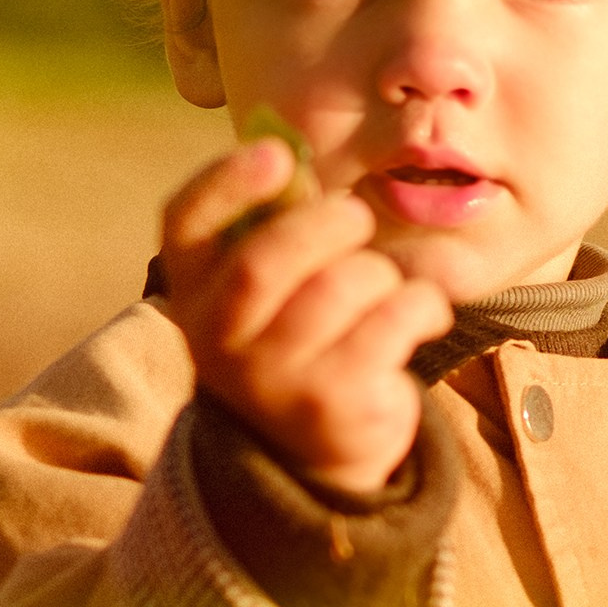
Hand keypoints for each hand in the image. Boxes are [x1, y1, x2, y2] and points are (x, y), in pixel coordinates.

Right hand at [160, 137, 450, 495]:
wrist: (316, 453)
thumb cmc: (305, 337)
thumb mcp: (285, 285)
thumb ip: (305, 230)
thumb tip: (345, 175)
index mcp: (194, 289)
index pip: (185, 223)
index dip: (226, 181)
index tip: (277, 153)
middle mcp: (216, 339)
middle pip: (262, 262)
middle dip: (324, 224)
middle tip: (357, 217)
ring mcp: (270, 379)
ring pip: (338, 288)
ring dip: (380, 270)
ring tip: (386, 283)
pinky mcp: (330, 405)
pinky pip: (391, 322)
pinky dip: (422, 303)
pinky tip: (421, 314)